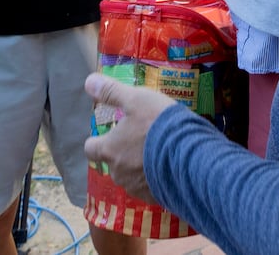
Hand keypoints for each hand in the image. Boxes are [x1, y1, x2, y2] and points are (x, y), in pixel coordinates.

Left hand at [83, 73, 177, 201]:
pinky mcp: (154, 197)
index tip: (111, 133)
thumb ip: (112, 92)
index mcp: (109, 149)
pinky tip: (170, 166)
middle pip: (113, 162)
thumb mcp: (137, 99)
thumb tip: (88, 82)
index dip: (98, 140)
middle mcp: (117, 172)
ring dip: (140, 166)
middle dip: (125, 152)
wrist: (190, 156)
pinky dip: (155, 178)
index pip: (90, 148)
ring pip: (131, 176)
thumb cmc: (159, 124)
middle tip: (144, 138)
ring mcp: (135, 188)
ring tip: (160, 151)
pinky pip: (149, 187)